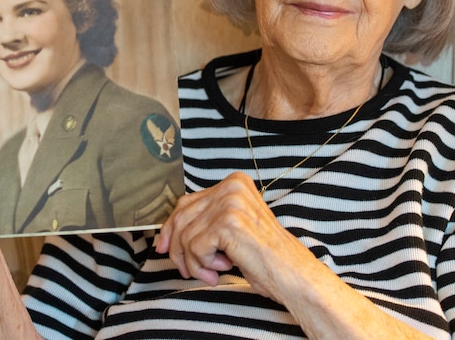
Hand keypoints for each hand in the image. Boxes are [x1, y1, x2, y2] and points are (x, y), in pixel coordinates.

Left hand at [156, 172, 313, 300]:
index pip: (186, 202)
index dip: (170, 228)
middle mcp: (231, 187)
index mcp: (234, 182)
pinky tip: (224, 268)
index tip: (163, 246)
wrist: (291, 272)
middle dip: (177, 249)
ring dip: (196, 262)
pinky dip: (203, 266)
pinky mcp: (228, 223)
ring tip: (214, 271)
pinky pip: (195, 248)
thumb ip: (205, 221)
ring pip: (186, 236)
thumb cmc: (265, 255)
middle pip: (181, 217)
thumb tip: (167, 235)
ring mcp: (230, 203)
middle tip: (187, 269)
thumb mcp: (232, 228)